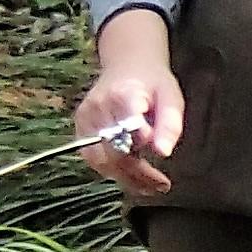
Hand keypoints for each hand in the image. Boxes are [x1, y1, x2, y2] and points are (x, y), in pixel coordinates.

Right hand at [77, 8, 179, 195]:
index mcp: (124, 94)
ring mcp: (85, 119)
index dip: (141, 142)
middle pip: (113, 150)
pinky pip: (93, 159)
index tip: (160, 154)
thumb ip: (169, 124)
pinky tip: (131, 174)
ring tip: (149, 185)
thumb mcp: (171, 98)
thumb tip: (162, 152)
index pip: (127, 123)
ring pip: (101, 160)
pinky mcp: (79, 128)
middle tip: (161, 185)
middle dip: (138, 173)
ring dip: (125, 177)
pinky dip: (113, 171)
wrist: (127, 66)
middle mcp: (98, 107)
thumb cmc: (153, 84)